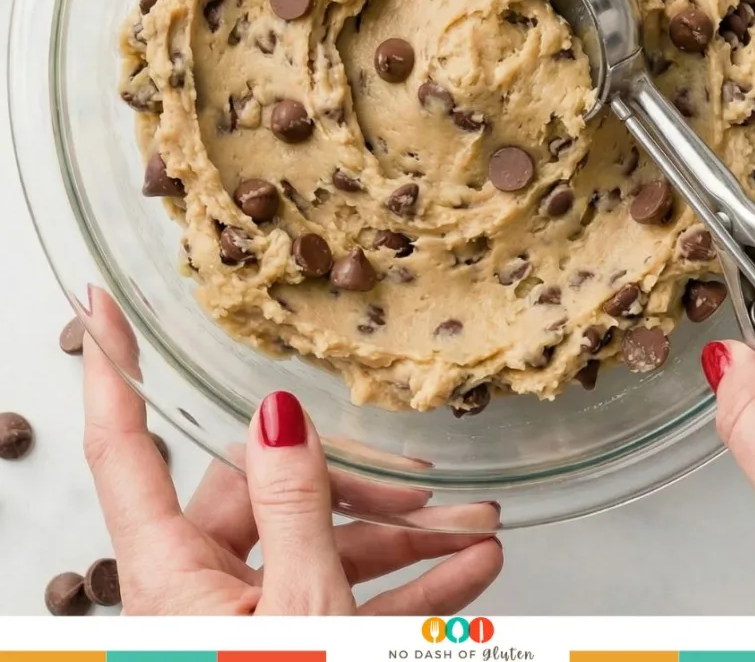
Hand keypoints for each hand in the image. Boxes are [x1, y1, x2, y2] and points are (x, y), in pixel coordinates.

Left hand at [82, 288, 502, 614]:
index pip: (126, 449)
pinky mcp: (292, 642)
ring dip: (404, 541)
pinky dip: (403, 587)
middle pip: (267, 495)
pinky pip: (343, 598)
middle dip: (360, 488)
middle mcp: (198, 593)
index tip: (96, 307)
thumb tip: (274, 411)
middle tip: (430, 489)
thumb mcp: (305, 611)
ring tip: (478, 536)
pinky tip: (465, 575)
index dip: (109, 370)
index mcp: (171, 576)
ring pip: (320, 547)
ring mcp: (246, 621)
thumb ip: (294, 505)